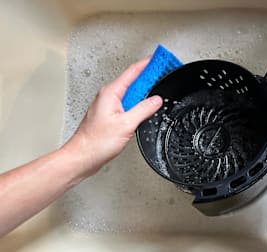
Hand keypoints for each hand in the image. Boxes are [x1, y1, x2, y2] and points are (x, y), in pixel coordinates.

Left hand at [63, 57, 162, 177]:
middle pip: (132, 80)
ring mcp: (109, 106)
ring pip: (130, 92)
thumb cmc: (96, 142)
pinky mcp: (110, 115)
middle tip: (163, 70)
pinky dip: (138, 101)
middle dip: (149, 74)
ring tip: (157, 86)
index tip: (159, 58)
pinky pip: (128, 102)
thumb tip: (156, 100)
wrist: (82, 156)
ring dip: (144, 88)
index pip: (133, 71)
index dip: (148, 64)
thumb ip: (143, 109)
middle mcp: (108, 96)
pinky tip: (145, 106)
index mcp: (111, 93)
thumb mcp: (126, 124)